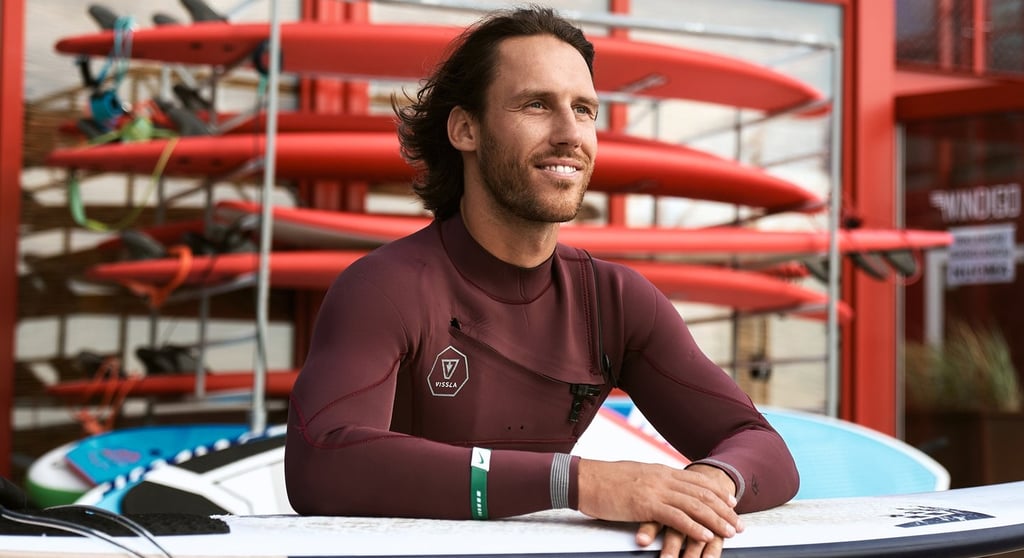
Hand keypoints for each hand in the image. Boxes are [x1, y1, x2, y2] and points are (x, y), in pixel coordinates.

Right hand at [577, 460, 741, 556]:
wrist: (583, 479)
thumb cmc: (604, 481)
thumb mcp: (634, 476)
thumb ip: (651, 481)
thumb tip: (661, 488)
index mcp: (660, 471)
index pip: (696, 480)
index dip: (717, 492)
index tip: (731, 504)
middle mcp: (662, 478)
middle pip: (701, 493)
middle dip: (723, 510)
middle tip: (738, 524)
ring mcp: (655, 490)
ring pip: (694, 505)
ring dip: (716, 520)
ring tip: (730, 533)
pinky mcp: (645, 504)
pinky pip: (676, 517)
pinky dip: (694, 527)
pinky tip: (705, 536)